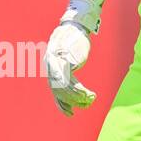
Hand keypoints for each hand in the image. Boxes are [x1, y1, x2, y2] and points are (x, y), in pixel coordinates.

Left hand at [44, 0, 104, 117]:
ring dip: (78, 98)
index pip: (55, 89)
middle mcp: (51, 66)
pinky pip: (71, 83)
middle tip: (85, 105)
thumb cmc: (72, 43)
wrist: (75, 26)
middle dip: (72, 101)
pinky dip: (81, 92)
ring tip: (90, 100)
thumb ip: (64, 71)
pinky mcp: (66, 62)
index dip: (62, 103)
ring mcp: (57, 64)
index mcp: (50, 66)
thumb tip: (67, 83)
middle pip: (59, 91)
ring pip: (65, 89)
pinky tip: (90, 95)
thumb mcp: (66, 58)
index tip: (70, 113)